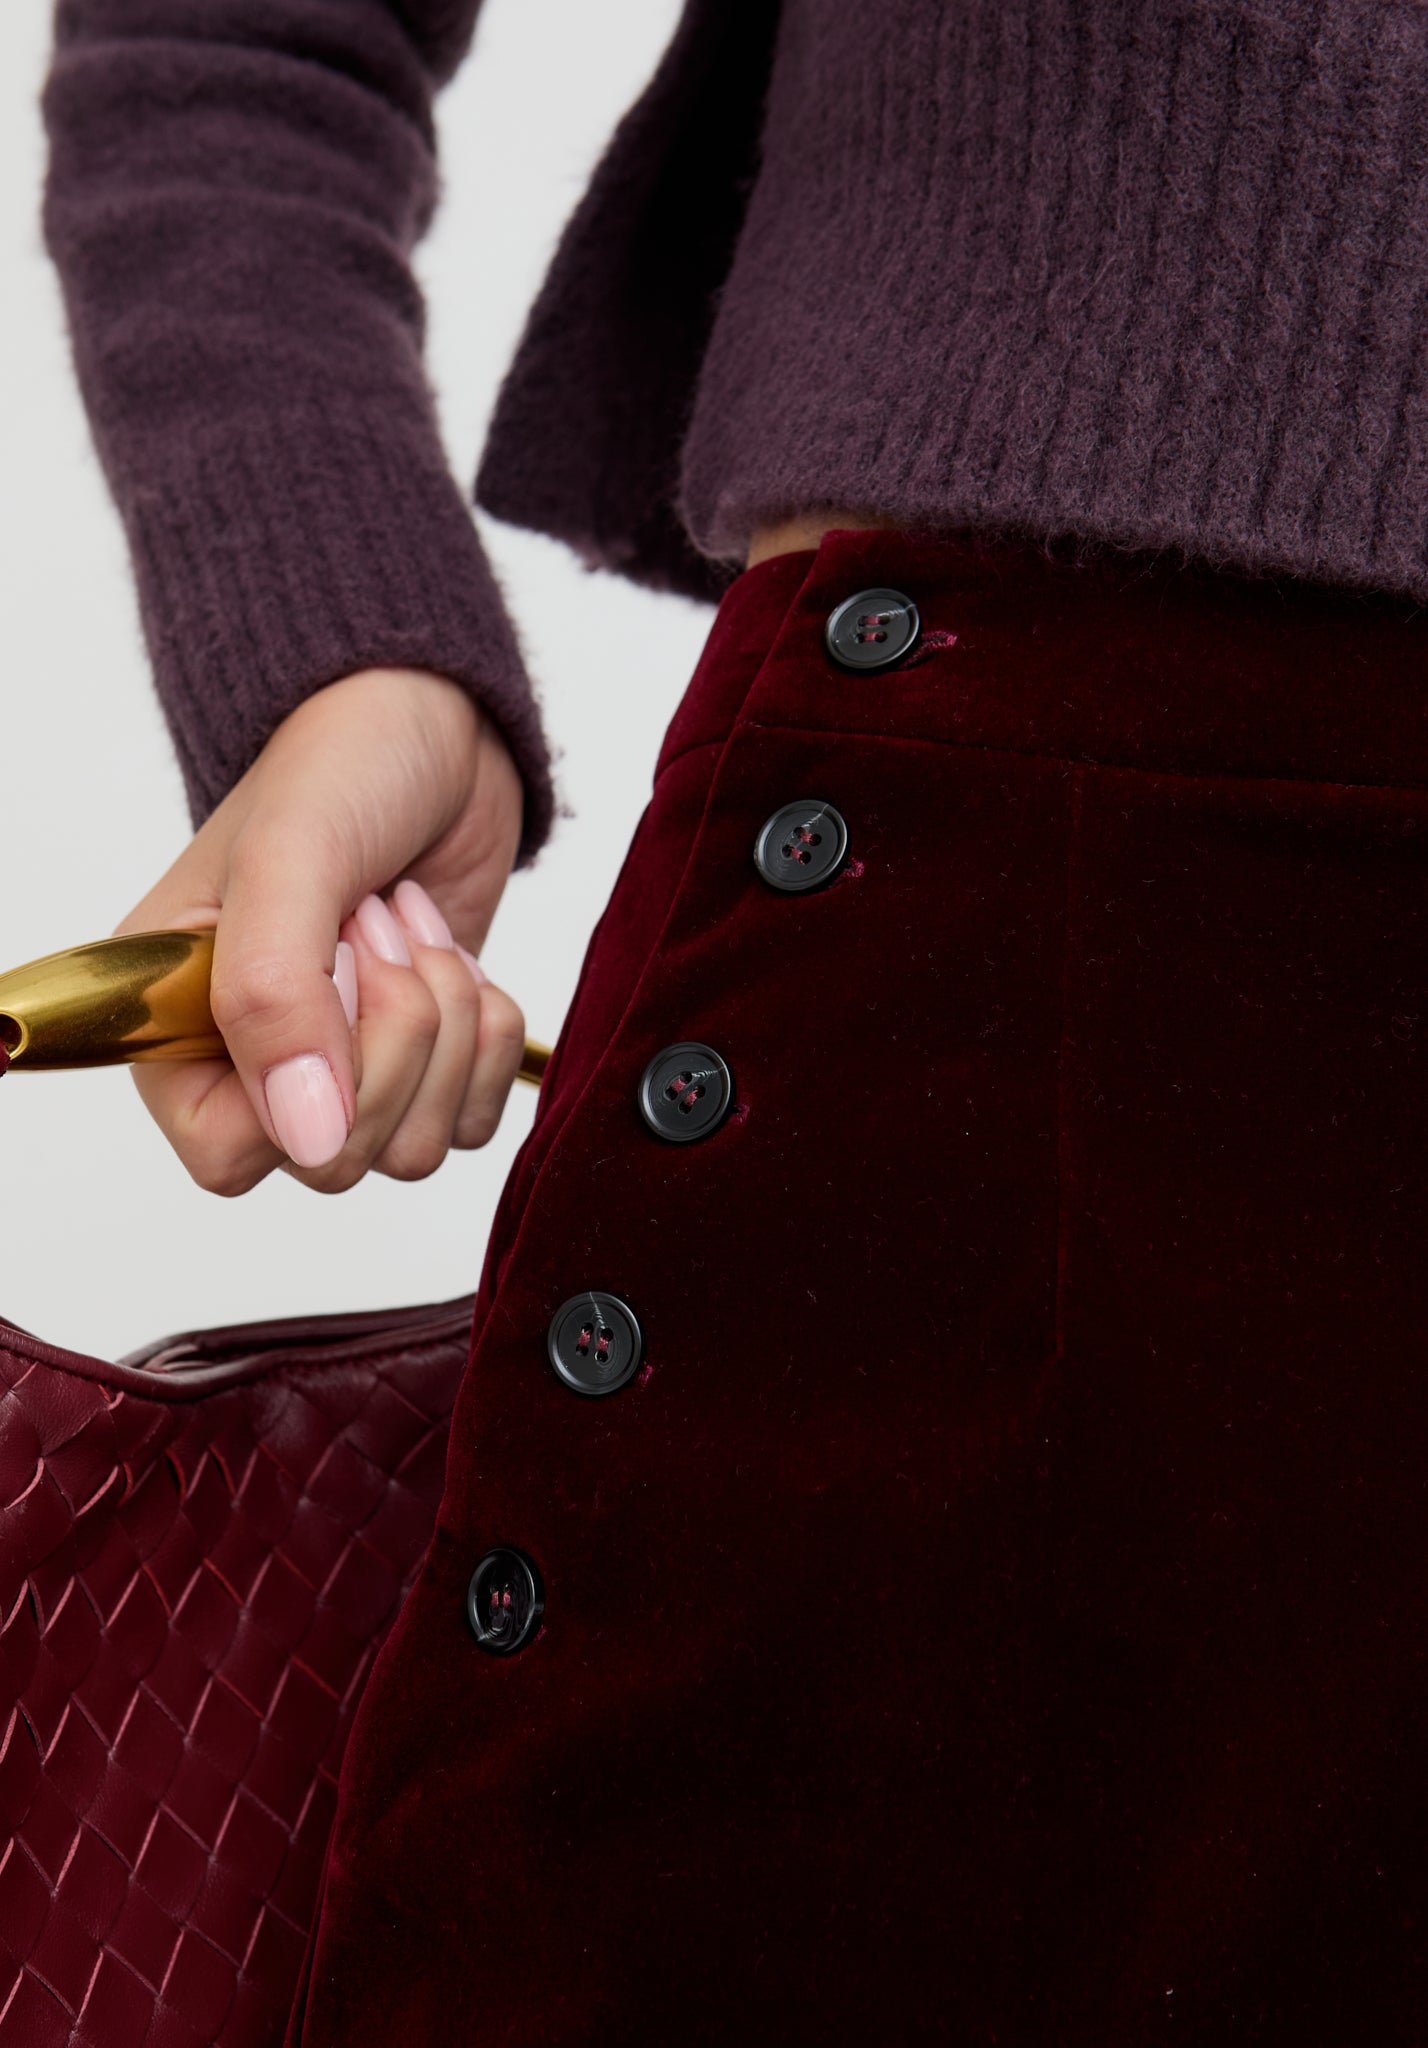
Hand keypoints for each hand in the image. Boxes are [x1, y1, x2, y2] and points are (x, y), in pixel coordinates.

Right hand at [115, 667, 526, 1194]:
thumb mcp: (287, 860)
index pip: (231, 1156)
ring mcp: (347, 1068)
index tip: (332, 974)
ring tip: (412, 929)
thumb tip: (307, 1139)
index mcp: (176, 1026)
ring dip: (446, 1028)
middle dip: (392, 1036)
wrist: (433, 723)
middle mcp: (254, 1065)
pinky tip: (457, 958)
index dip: (308, 1088)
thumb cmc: (339, 766)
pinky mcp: (428, 1062)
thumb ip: (274, 997)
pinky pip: (476, 1122)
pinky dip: (490, 1038)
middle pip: (338, 1160)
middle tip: (377, 926)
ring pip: (415, 1149)